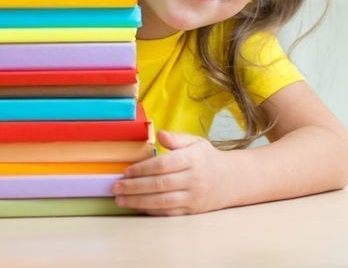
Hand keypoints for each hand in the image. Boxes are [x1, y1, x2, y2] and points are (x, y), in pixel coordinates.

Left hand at [111, 130, 231, 215]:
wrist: (231, 181)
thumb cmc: (207, 159)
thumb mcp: (196, 142)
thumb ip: (177, 138)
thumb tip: (161, 134)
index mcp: (193, 159)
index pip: (163, 165)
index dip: (142, 169)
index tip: (126, 171)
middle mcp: (193, 180)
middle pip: (159, 185)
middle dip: (134, 187)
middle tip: (116, 187)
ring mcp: (193, 197)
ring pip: (162, 201)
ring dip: (138, 201)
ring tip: (120, 199)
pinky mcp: (191, 211)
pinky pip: (168, 213)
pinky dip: (150, 211)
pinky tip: (136, 206)